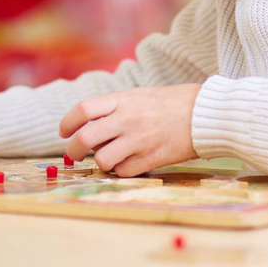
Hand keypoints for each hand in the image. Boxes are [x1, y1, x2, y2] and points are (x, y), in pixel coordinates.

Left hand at [60, 84, 200, 176]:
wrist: (203, 113)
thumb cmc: (170, 102)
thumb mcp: (139, 95)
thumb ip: (114, 108)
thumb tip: (87, 126)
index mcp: (123, 99)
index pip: (83, 110)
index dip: (67, 122)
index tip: (64, 131)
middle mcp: (127, 119)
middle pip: (84, 138)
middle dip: (73, 149)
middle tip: (74, 153)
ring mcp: (138, 140)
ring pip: (101, 160)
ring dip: (100, 161)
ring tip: (109, 156)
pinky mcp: (151, 159)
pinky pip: (123, 172)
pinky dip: (121, 170)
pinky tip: (130, 161)